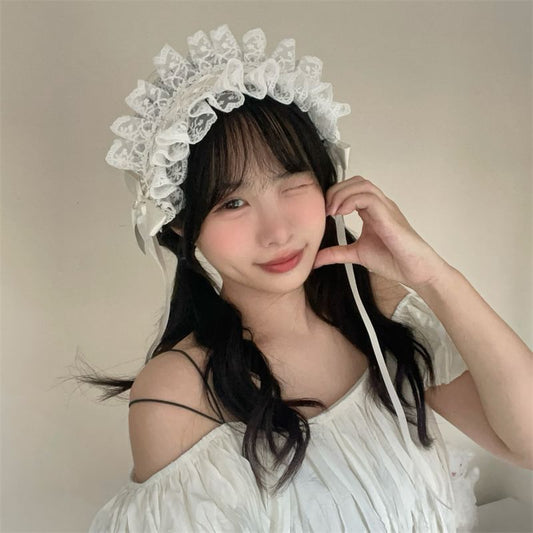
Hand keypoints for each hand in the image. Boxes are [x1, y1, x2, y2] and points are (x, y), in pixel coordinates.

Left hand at [313, 175, 450, 289]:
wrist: (416, 271)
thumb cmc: (394, 260)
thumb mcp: (356, 254)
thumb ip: (336, 253)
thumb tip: (315, 259)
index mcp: (372, 211)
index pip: (352, 189)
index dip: (335, 194)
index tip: (322, 212)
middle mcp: (380, 206)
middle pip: (356, 182)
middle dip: (336, 190)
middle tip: (324, 209)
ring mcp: (386, 209)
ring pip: (363, 185)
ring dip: (342, 194)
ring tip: (331, 211)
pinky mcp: (389, 217)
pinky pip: (369, 198)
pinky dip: (351, 201)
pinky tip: (341, 213)